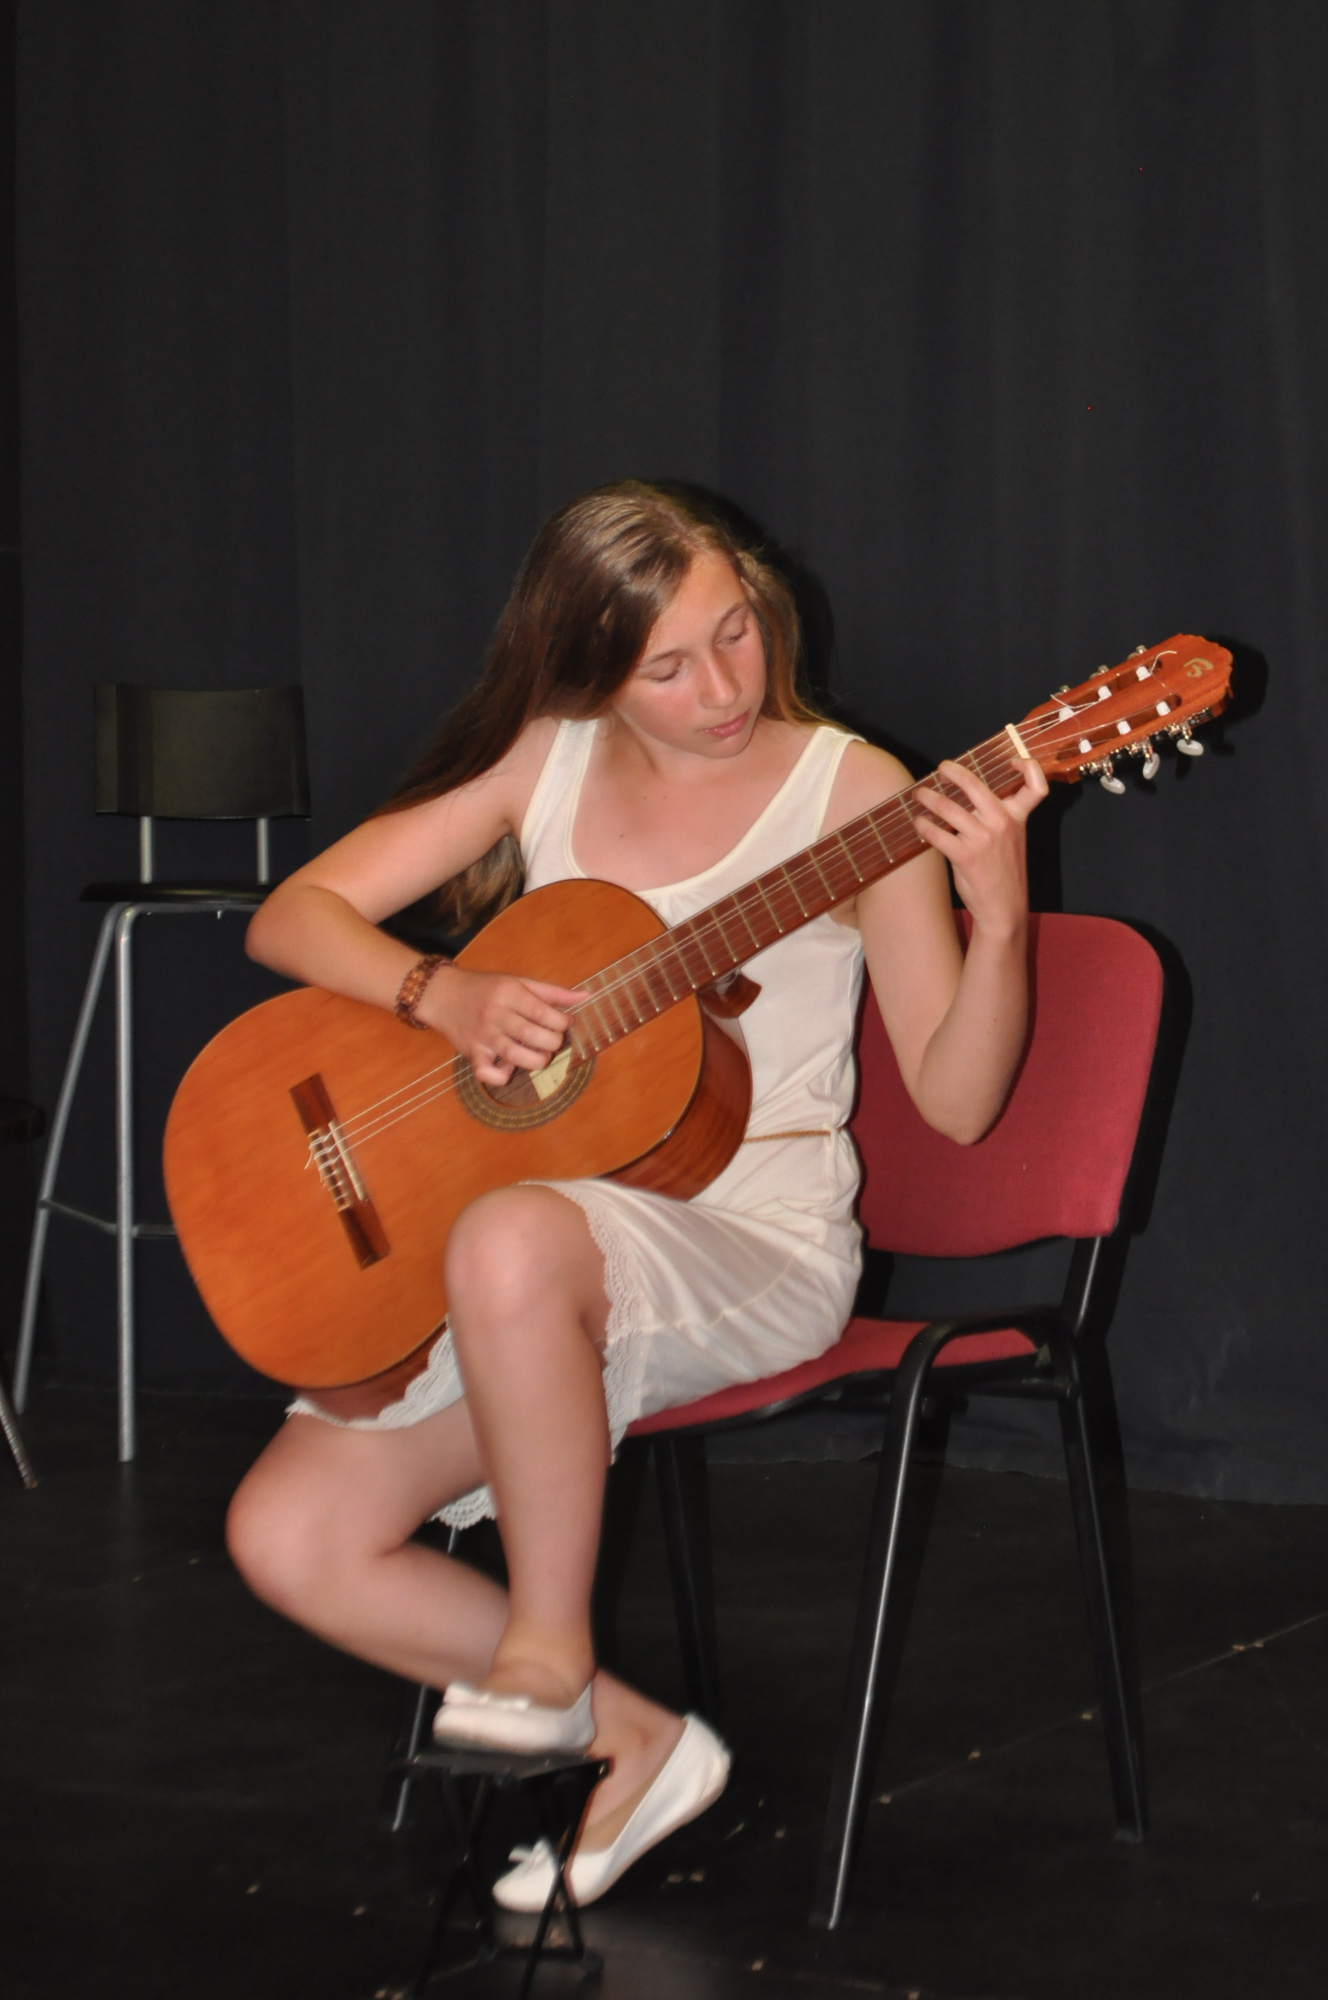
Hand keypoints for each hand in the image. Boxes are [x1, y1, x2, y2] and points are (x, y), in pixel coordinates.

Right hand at [416, 966, 586, 1086]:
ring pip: (515, 1055)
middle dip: (552, 1043)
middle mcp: (494, 1014)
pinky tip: (511, 1068)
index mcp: (507, 993)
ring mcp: (481, 1036)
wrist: (441, 994)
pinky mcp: (470, 1053)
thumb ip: (551, 992)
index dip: (561, 1022)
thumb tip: (586, 997)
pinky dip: (502, 1077)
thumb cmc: (484, 988)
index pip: (542, 1012)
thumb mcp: (517, 981)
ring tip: (541, 1055)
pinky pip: (487, 1073)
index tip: (566, 1024)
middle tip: (554, 1041)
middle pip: (531, 1035)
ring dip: (536, 1060)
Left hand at [912, 756, 1047, 937]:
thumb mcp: (1012, 839)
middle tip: (940, 769)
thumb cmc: (1004, 871)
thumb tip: (965, 795)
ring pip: (948, 808)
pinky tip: (919, 823)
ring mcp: (984, 838)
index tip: (1008, 760)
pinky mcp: (966, 856)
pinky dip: (924, 826)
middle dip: (952, 772)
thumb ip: (997, 815)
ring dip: (929, 798)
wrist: (1004, 907)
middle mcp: (1002, 823)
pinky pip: (937, 834)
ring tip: (919, 795)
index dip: (1027, 766)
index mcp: (1017, 816)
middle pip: (974, 785)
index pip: (1036, 786)